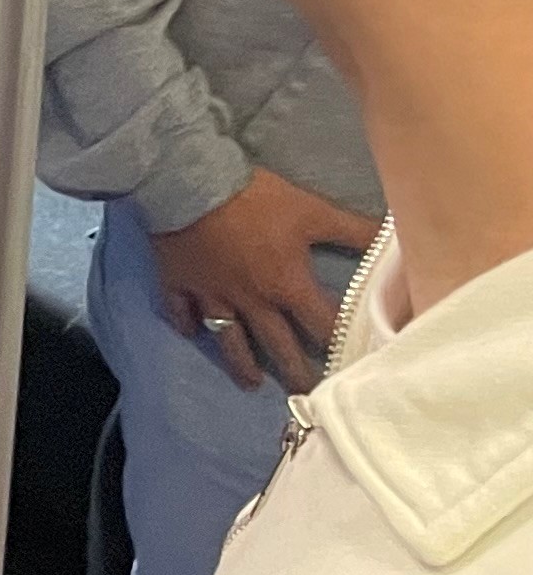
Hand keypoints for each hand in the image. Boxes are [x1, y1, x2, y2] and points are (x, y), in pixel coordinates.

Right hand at [155, 168, 383, 392]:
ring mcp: (212, 295)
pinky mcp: (178, 282)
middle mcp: (252, 301)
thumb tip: (396, 238)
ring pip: (228, 339)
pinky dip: (186, 323)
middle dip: (293, 371)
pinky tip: (190, 333)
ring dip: (241, 363)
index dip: (338, 347)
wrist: (190, 183)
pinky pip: (180, 311)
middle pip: (277, 345)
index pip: (321, 328)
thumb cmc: (255, 198)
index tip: (350, 367)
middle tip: (303, 392)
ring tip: (251, 383)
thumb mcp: (312, 210)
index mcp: (287, 286)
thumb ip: (354, 230)